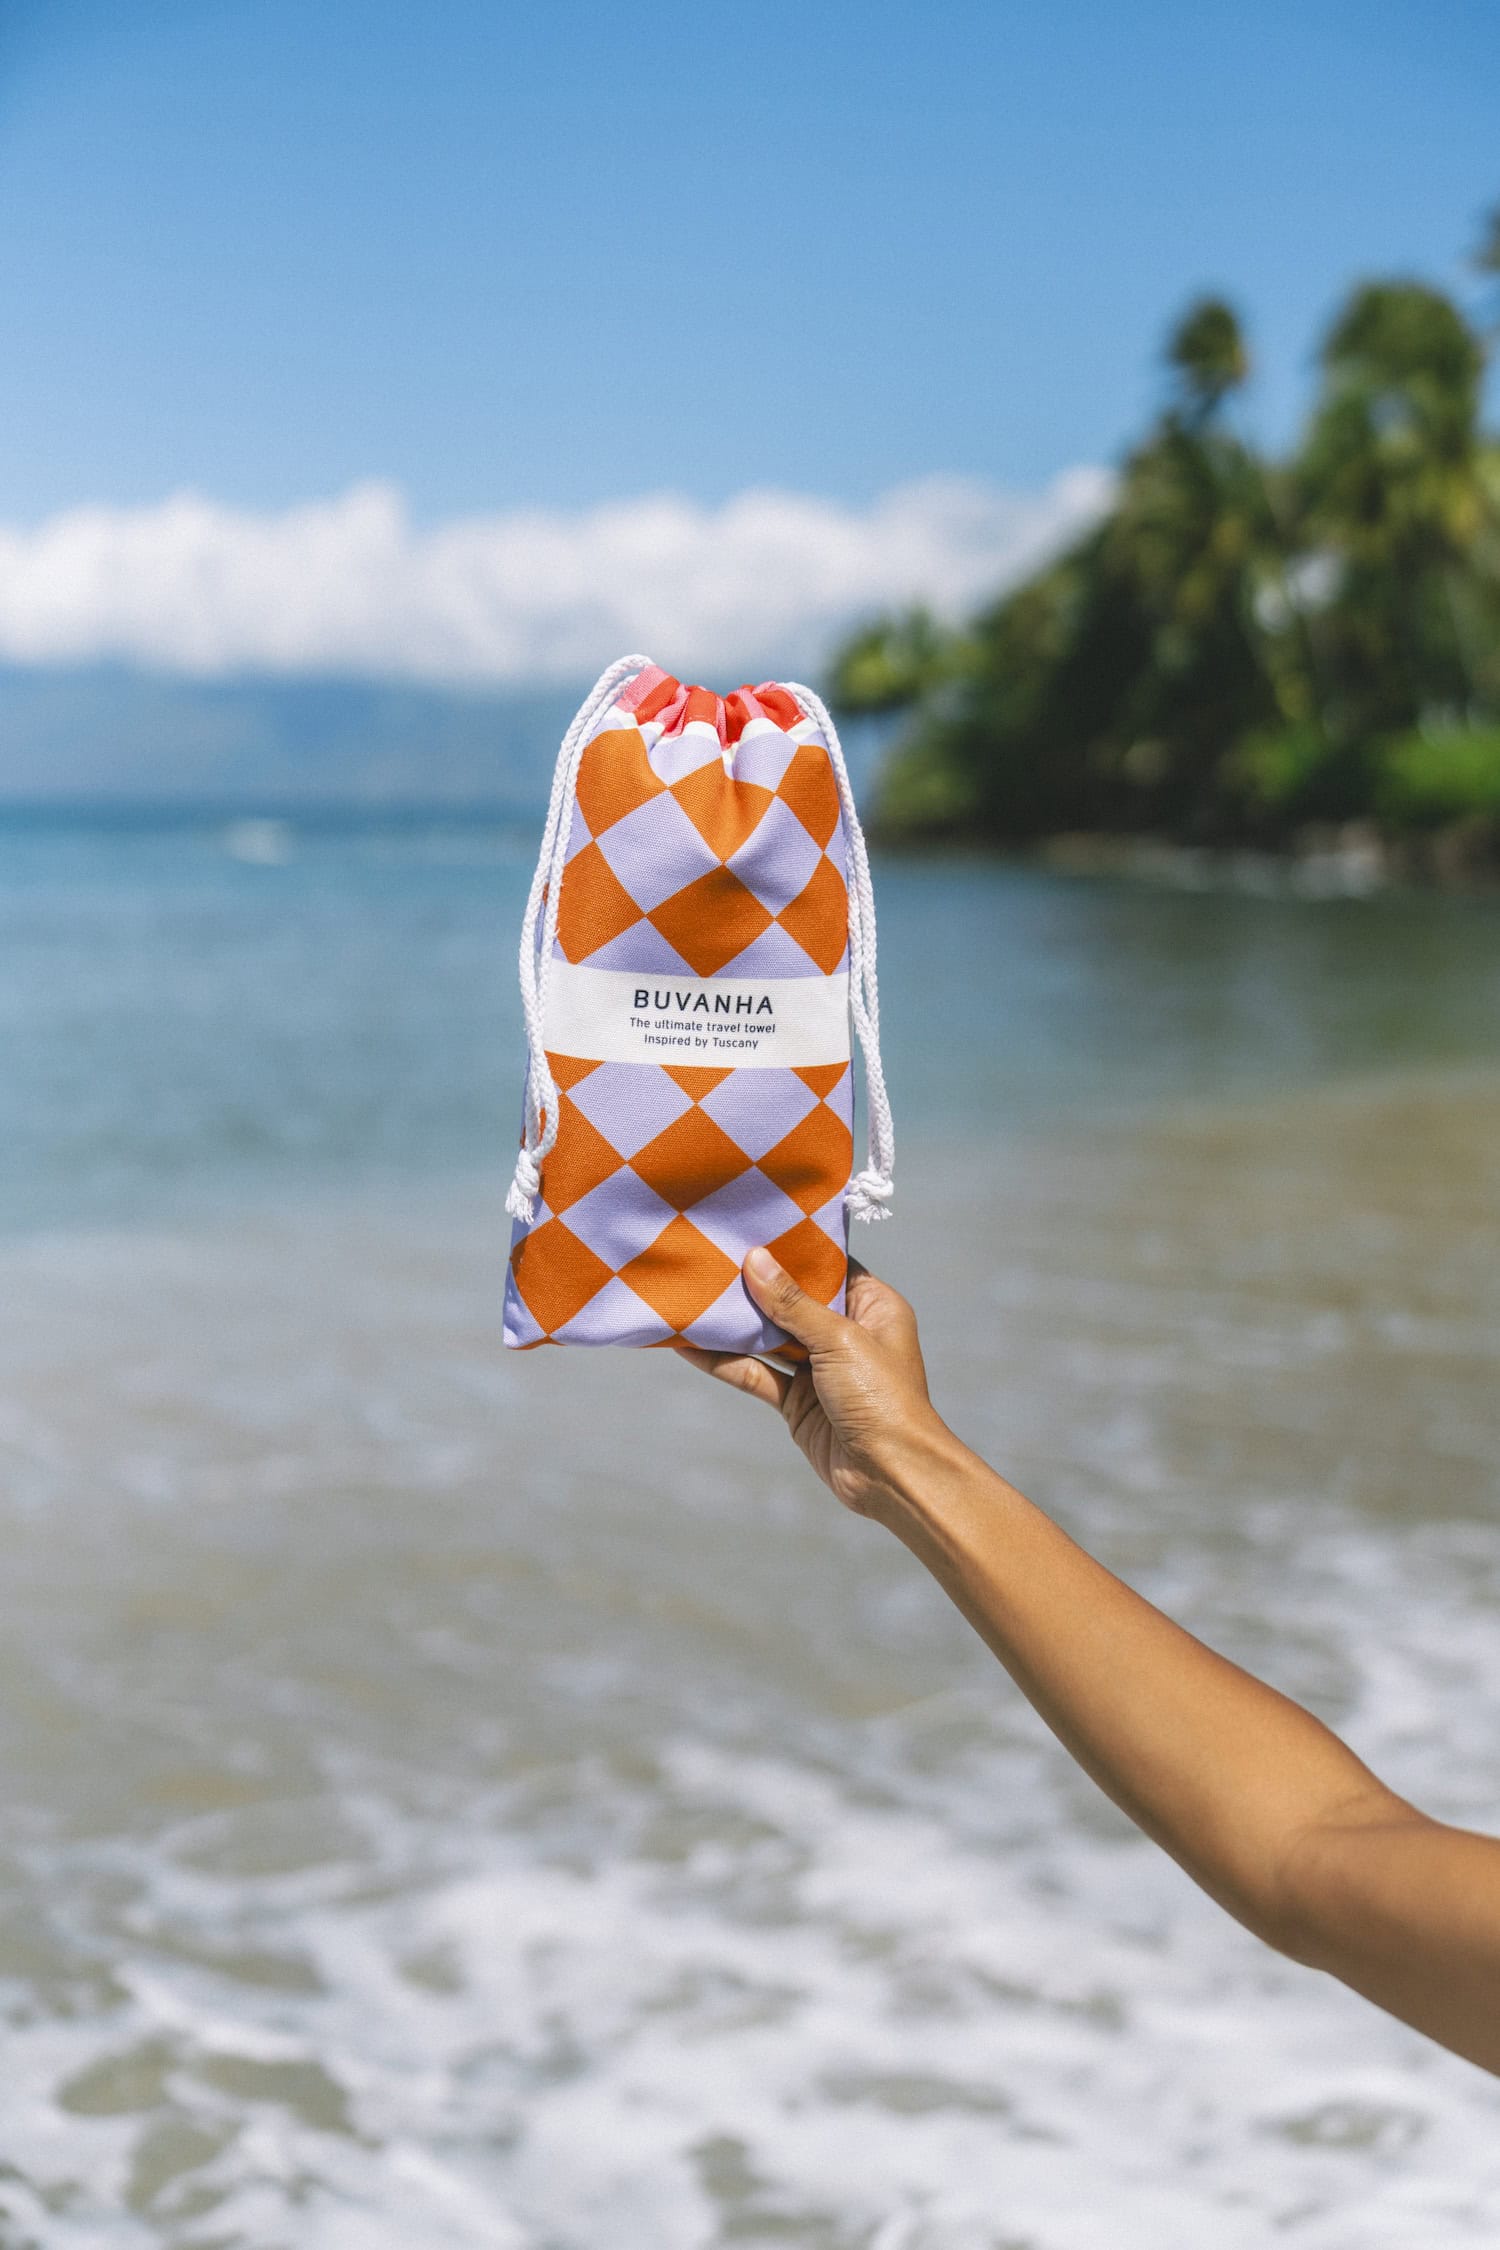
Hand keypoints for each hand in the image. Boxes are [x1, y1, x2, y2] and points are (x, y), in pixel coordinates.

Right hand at [674, 1248, 945, 1518]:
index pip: (829, 1267)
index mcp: (874, 1307)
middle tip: (710, 1256)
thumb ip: (793, 1303)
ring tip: (689, 1295)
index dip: (793, 1250)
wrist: (891, 1475)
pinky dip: (725, 1361)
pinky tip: (689, 1346)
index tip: (752, 1228)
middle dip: (754, 1284)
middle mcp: (848, 1333)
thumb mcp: (839, 1339)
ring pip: (769, 1337)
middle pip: (793, 1301)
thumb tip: (755, 1260)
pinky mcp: (797, 1401)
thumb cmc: (883, 1398)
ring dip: (734, 1323)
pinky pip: (756, 1374)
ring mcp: (820, 1369)